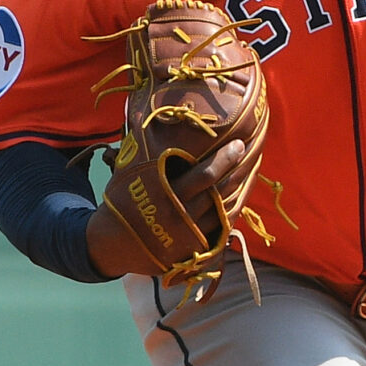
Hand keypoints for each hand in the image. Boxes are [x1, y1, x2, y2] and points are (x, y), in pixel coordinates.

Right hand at [86, 137, 249, 277]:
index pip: (204, 175)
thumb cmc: (122, 202)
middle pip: (220, 191)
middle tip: (252, 152)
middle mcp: (181, 216)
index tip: (238, 144)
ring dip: (241, 190)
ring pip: (224, 210)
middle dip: (239, 170)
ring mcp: (189, 236)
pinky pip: (221, 228)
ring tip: (251, 169)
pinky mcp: (194, 249)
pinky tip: (241, 195)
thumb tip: (147, 115)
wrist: (113, 244)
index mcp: (165, 195)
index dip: (225, 159)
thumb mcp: (129, 174)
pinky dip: (232, 211)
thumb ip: (145, 152)